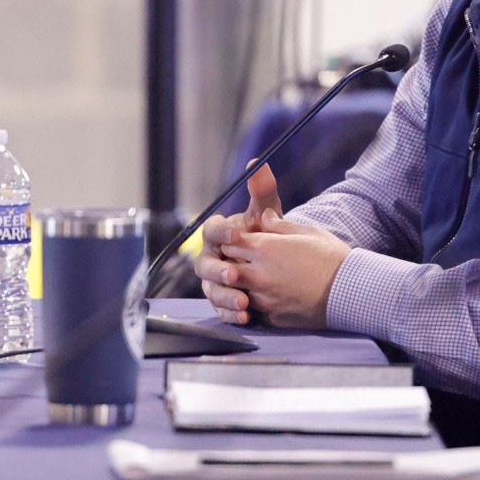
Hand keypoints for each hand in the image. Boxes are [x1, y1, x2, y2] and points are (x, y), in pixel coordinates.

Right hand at [195, 162, 282, 323]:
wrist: (274, 260)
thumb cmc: (264, 232)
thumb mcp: (265, 212)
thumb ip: (262, 190)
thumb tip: (259, 162)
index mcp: (218, 235)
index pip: (211, 230)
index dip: (221, 232)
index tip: (236, 234)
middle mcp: (211, 258)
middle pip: (204, 265)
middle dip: (218, 270)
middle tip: (235, 274)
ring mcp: (215, 282)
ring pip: (211, 291)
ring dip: (225, 297)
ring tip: (243, 303)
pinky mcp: (223, 302)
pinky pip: (221, 310)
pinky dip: (231, 315)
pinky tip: (245, 317)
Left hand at [217, 208, 350, 328]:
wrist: (350, 291)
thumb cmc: (330, 257)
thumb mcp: (307, 232)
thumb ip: (280, 225)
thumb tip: (265, 216)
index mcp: (265, 248)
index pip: (230, 242)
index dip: (231, 241)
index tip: (238, 241)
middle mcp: (258, 274)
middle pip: (227, 267)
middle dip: (229, 263)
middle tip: (237, 262)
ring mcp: (263, 298)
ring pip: (235, 291)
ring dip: (238, 286)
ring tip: (248, 282)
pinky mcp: (271, 317)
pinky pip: (250, 311)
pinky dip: (251, 305)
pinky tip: (260, 299)